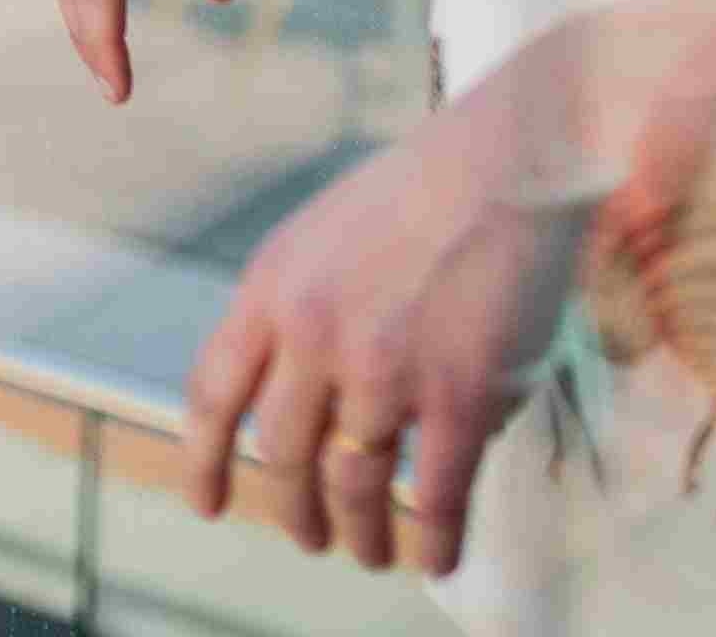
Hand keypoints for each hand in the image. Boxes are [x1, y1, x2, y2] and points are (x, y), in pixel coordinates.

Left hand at [180, 90, 589, 576]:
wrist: (512, 158)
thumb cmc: (428, 190)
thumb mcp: (326, 236)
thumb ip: (303, 311)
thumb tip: (308, 397)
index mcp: (271, 287)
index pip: (214, 392)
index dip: (203, 458)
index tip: (205, 502)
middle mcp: (313, 332)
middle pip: (282, 451)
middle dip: (292, 509)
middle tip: (310, 537)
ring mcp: (382, 366)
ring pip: (351, 483)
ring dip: (359, 532)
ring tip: (371, 552)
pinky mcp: (456, 393)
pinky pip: (433, 495)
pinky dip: (433, 540)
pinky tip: (437, 557)